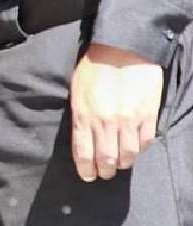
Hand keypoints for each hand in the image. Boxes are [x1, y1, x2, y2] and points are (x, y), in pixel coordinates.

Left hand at [70, 42, 163, 181]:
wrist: (122, 49)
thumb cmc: (94, 67)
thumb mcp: (77, 91)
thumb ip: (80, 116)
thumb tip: (83, 138)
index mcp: (84, 115)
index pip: (83, 152)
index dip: (86, 168)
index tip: (87, 176)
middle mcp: (105, 121)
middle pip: (106, 158)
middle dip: (104, 171)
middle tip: (104, 174)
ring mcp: (128, 120)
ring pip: (128, 155)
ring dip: (122, 163)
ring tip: (119, 164)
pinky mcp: (147, 115)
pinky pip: (144, 142)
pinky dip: (139, 149)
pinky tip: (134, 148)